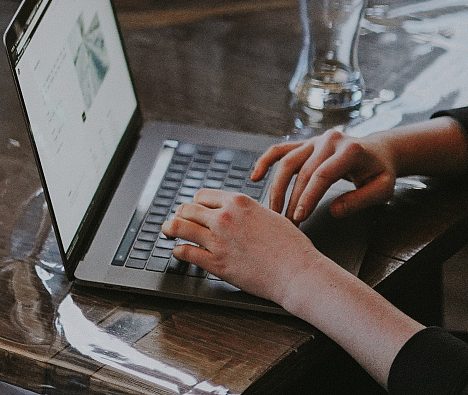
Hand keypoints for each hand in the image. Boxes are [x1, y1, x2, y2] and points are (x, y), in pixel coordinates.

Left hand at [163, 189, 335, 305]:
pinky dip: (178, 251)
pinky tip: (180, 252)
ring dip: (170, 228)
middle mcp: (224, 217)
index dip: (197, 203)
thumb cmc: (292, 247)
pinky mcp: (215, 262)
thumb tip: (236, 211)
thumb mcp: (270, 215)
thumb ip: (248, 211)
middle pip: (186, 208)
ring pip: (178, 226)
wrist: (298, 273)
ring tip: (168, 231)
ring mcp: (217, 240)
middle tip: (178, 220)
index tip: (195, 210)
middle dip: (181, 214)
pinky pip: (184, 251)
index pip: (202, 195)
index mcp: (238, 202)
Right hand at [254, 128, 398, 222]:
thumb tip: (334, 211)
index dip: (309, 197)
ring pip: (287, 161)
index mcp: (349, 150)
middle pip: (302, 171)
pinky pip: (280, 150)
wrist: (379, 151)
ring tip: (274, 209)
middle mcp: (329, 141)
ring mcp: (314, 140)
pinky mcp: (305, 143)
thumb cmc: (380, 171)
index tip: (300, 217)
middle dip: (292, 199)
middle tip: (287, 222)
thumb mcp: (382, 188)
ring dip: (277, 187)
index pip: (322, 175)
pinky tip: (255, 177)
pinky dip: (265, 161)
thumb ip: (360, 200)